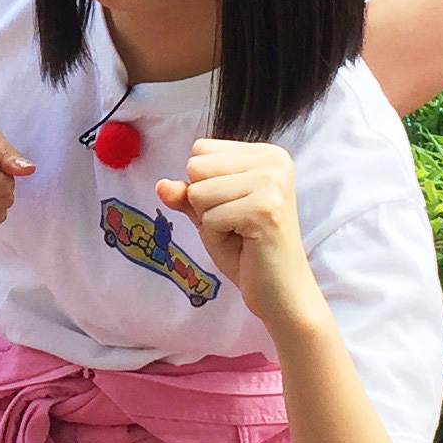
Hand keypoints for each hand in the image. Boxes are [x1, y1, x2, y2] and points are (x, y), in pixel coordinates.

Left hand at [157, 138, 322, 337]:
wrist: (281, 292)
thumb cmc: (248, 252)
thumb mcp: (210, 214)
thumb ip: (186, 195)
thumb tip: (160, 185)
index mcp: (265, 153)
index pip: (200, 150)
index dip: (204, 185)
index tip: (234, 208)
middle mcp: (273, 161)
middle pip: (196, 166)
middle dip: (204, 202)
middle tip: (236, 224)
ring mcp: (271, 183)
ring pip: (199, 192)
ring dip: (210, 221)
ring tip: (240, 234)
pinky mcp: (264, 210)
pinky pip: (209, 218)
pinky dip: (217, 237)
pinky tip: (245, 244)